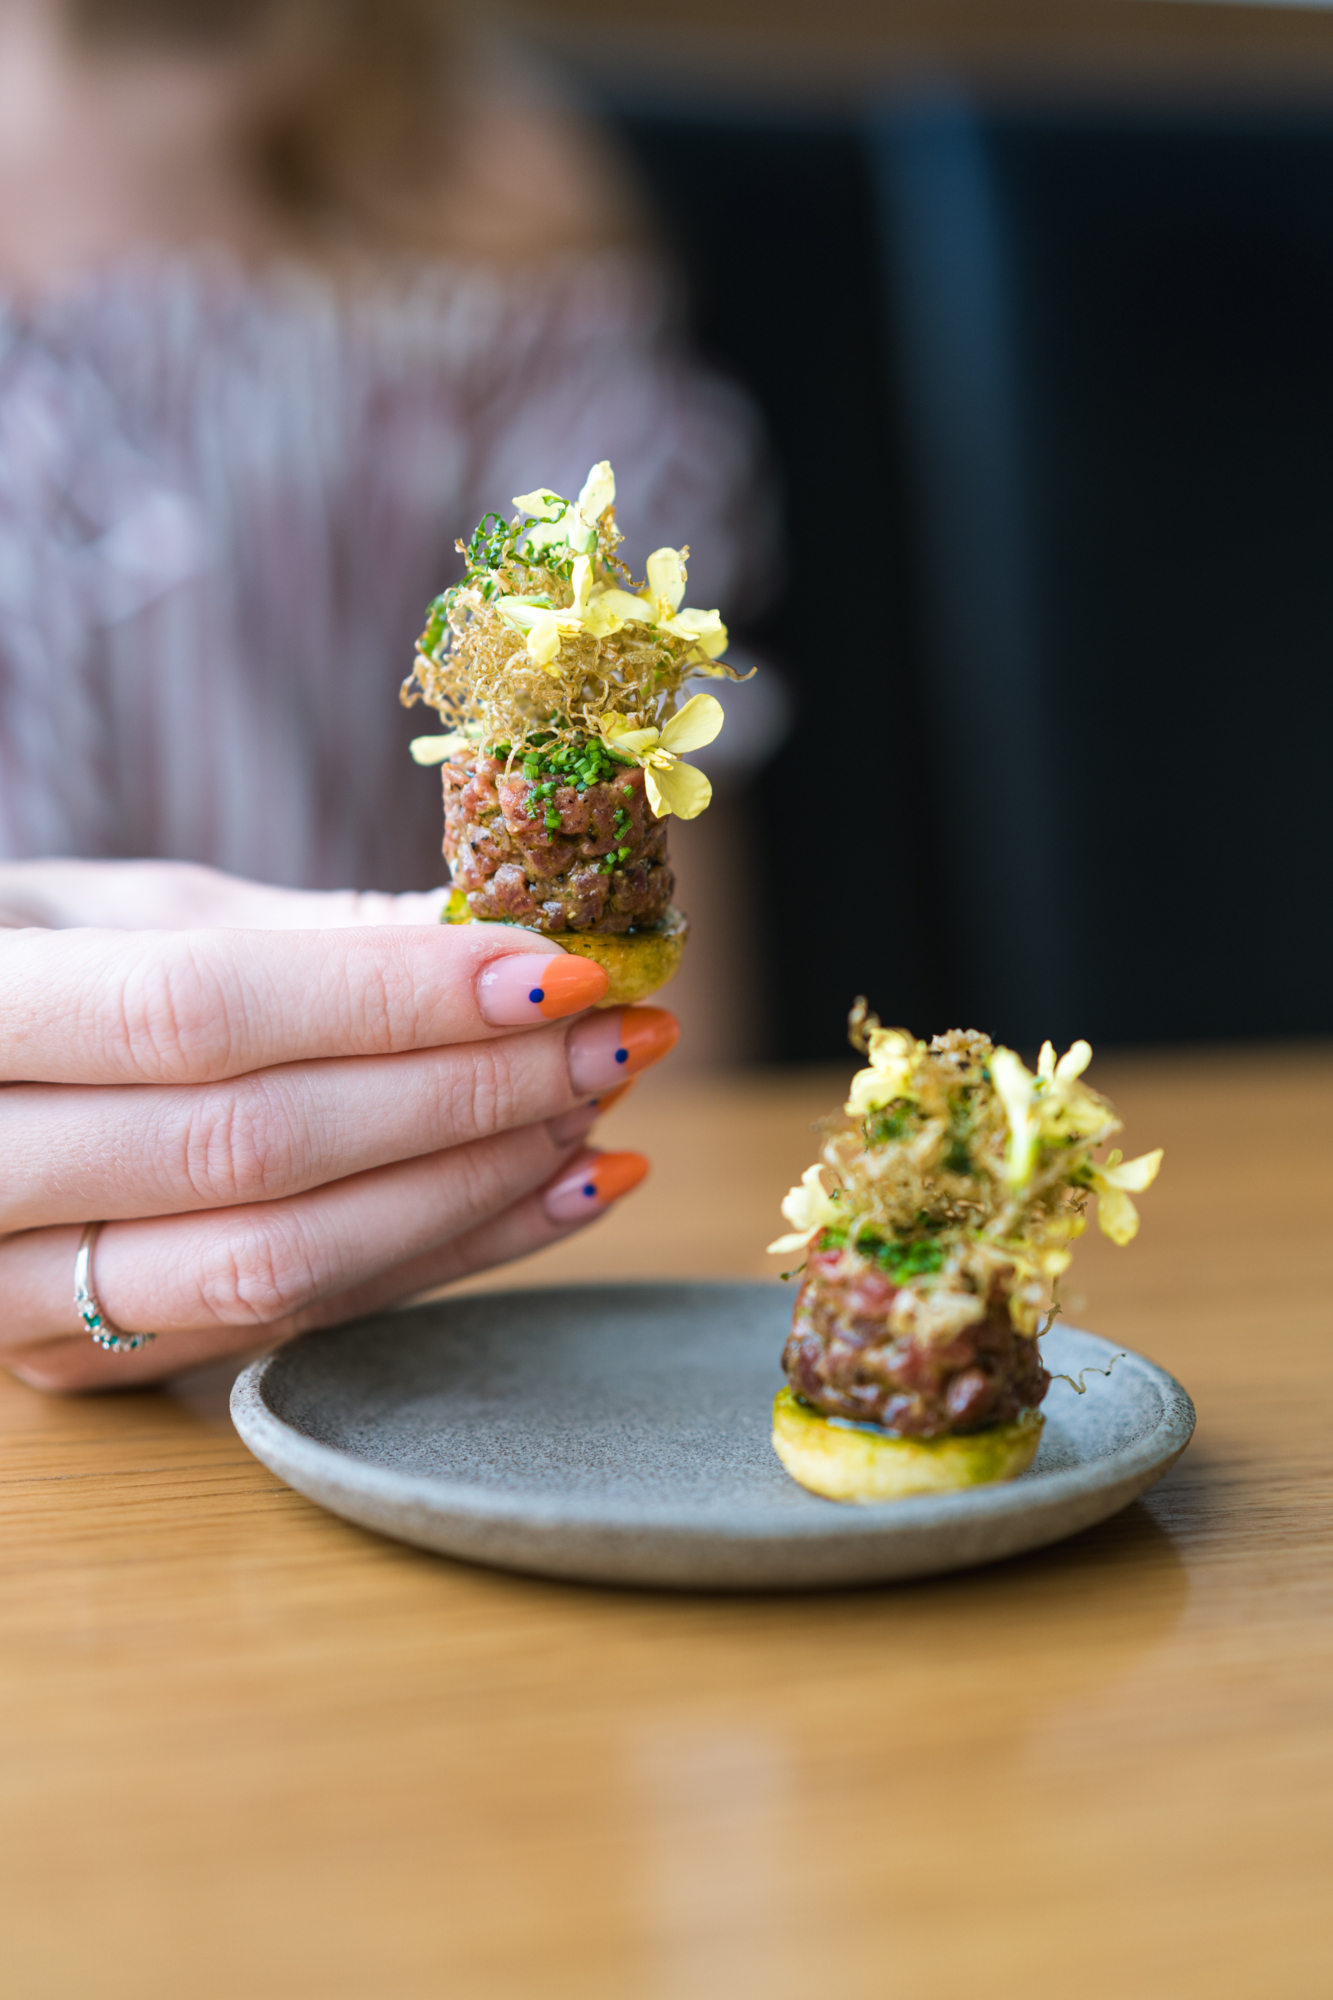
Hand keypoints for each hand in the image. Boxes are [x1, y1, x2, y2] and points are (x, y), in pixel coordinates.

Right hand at [0, 861, 674, 1390]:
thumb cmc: (23, 962)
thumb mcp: (123, 911)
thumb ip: (300, 937)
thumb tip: (504, 941)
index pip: (199, 1015)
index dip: (392, 999)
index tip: (558, 968)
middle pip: (257, 1150)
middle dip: (464, 1093)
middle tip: (612, 1037)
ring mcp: (12, 1298)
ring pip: (278, 1265)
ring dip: (468, 1191)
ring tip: (595, 1114)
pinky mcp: (82, 1366)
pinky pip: (290, 1327)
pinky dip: (439, 1262)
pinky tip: (550, 1197)